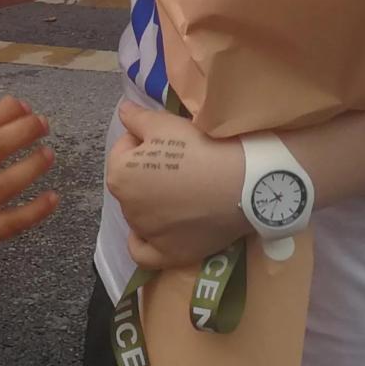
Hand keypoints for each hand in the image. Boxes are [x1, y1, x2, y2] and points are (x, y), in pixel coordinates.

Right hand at [0, 98, 58, 266]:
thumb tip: (0, 111)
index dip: (3, 112)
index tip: (23, 106)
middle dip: (23, 131)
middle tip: (42, 123)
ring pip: (6, 184)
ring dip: (32, 166)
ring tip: (49, 153)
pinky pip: (13, 222)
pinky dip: (36, 210)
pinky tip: (53, 197)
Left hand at [106, 101, 247, 269]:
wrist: (244, 183)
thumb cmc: (202, 148)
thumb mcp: (166, 123)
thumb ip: (136, 118)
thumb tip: (122, 111)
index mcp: (120, 176)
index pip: (124, 150)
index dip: (144, 139)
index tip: (170, 139)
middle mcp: (127, 209)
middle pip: (132, 183)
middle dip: (147, 171)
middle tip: (180, 162)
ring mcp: (149, 235)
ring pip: (140, 214)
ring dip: (152, 202)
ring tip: (183, 191)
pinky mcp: (170, 255)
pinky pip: (144, 253)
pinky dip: (145, 242)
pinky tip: (156, 232)